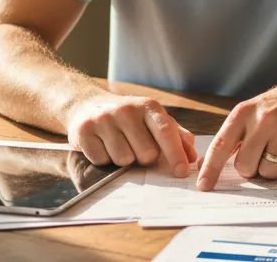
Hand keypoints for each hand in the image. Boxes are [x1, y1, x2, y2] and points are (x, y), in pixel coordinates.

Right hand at [65, 93, 198, 176]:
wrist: (86, 105)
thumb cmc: (127, 117)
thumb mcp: (152, 119)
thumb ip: (175, 135)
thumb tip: (192, 155)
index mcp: (148, 106)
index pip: (166, 132)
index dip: (176, 154)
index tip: (182, 172)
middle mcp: (126, 110)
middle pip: (146, 153)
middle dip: (144, 158)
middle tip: (136, 147)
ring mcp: (103, 119)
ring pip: (123, 159)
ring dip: (123, 159)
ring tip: (118, 144)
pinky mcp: (83, 131)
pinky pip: (101, 160)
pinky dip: (104, 159)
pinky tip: (102, 145)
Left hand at [196, 75, 276, 190]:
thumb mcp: (253, 111)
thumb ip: (233, 136)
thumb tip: (207, 164)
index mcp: (244, 112)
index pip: (221, 145)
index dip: (211, 168)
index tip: (204, 185)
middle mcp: (264, 119)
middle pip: (246, 166)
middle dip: (252, 169)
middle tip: (263, 155)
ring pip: (270, 172)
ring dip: (275, 169)